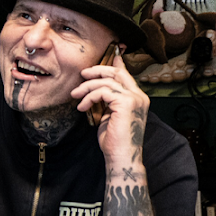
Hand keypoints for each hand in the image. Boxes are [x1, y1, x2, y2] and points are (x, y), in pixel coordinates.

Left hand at [71, 52, 148, 166]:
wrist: (121, 157)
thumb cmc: (114, 140)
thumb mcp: (110, 115)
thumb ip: (109, 101)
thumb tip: (99, 90)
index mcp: (138, 98)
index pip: (125, 75)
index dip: (114, 65)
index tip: (105, 58)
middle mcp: (139, 96)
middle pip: (117, 73)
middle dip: (97, 71)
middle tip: (82, 75)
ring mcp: (134, 99)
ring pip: (106, 82)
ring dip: (87, 87)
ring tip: (75, 96)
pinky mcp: (125, 103)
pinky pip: (102, 91)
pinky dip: (89, 97)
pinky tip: (82, 107)